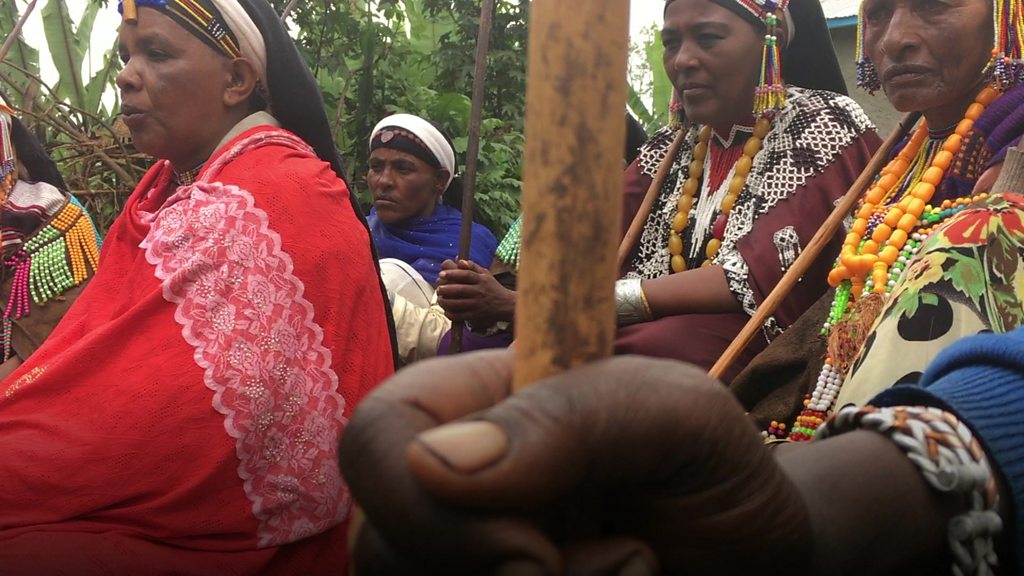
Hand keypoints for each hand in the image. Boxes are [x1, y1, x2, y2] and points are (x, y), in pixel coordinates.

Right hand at [339, 351, 812, 574]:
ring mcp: (468, 551)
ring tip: (630, 570)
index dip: (416, 500)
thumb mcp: (674, 416)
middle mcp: (455, 481)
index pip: (378, 434)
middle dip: (493, 572)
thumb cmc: (715, 465)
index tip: (529, 547)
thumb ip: (570, 418)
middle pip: (382, 542)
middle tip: (618, 560)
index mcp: (479, 403)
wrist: (754, 552)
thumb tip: (432, 461)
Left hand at [436, 259, 515, 325]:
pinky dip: (451, 314)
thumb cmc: (492, 288)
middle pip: (460, 289)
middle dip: (446, 289)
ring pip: (458, 304)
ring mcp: (477, 305)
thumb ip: (472, 266)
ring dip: (446, 302)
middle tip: (439, 288)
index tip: (441, 274)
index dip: (452, 274)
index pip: (466, 275)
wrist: (506, 305)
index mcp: (481, 280)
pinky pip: (461, 316)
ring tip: (440, 299)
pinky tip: (447, 311)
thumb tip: (458, 260)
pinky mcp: (476, 315)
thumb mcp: (485, 274)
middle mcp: (479, 291)